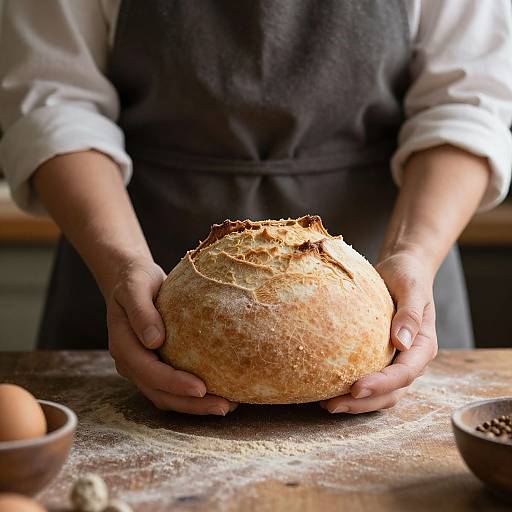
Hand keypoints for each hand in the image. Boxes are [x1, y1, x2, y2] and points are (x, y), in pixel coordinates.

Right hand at [106, 258, 237, 414]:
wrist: (131, 280)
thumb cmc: (135, 280)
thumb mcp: (135, 286)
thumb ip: (141, 311)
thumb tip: (155, 341)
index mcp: (123, 345)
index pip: (148, 371)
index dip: (173, 383)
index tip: (200, 388)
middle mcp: (131, 363)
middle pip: (159, 392)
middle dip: (191, 404)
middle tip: (224, 406)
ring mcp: (142, 368)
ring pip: (166, 396)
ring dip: (195, 406)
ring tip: (227, 406)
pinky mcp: (155, 366)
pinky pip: (173, 388)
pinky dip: (193, 396)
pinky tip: (219, 392)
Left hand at [321, 251, 437, 413]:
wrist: (403, 269)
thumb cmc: (408, 275)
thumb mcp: (412, 288)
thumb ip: (410, 313)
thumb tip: (402, 342)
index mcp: (423, 346)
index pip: (404, 374)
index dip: (381, 385)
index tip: (355, 388)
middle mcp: (411, 359)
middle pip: (392, 392)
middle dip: (364, 403)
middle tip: (332, 405)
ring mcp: (397, 361)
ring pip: (381, 393)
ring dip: (357, 403)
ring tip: (326, 404)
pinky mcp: (381, 357)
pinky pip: (370, 379)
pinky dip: (352, 389)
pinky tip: (328, 387)